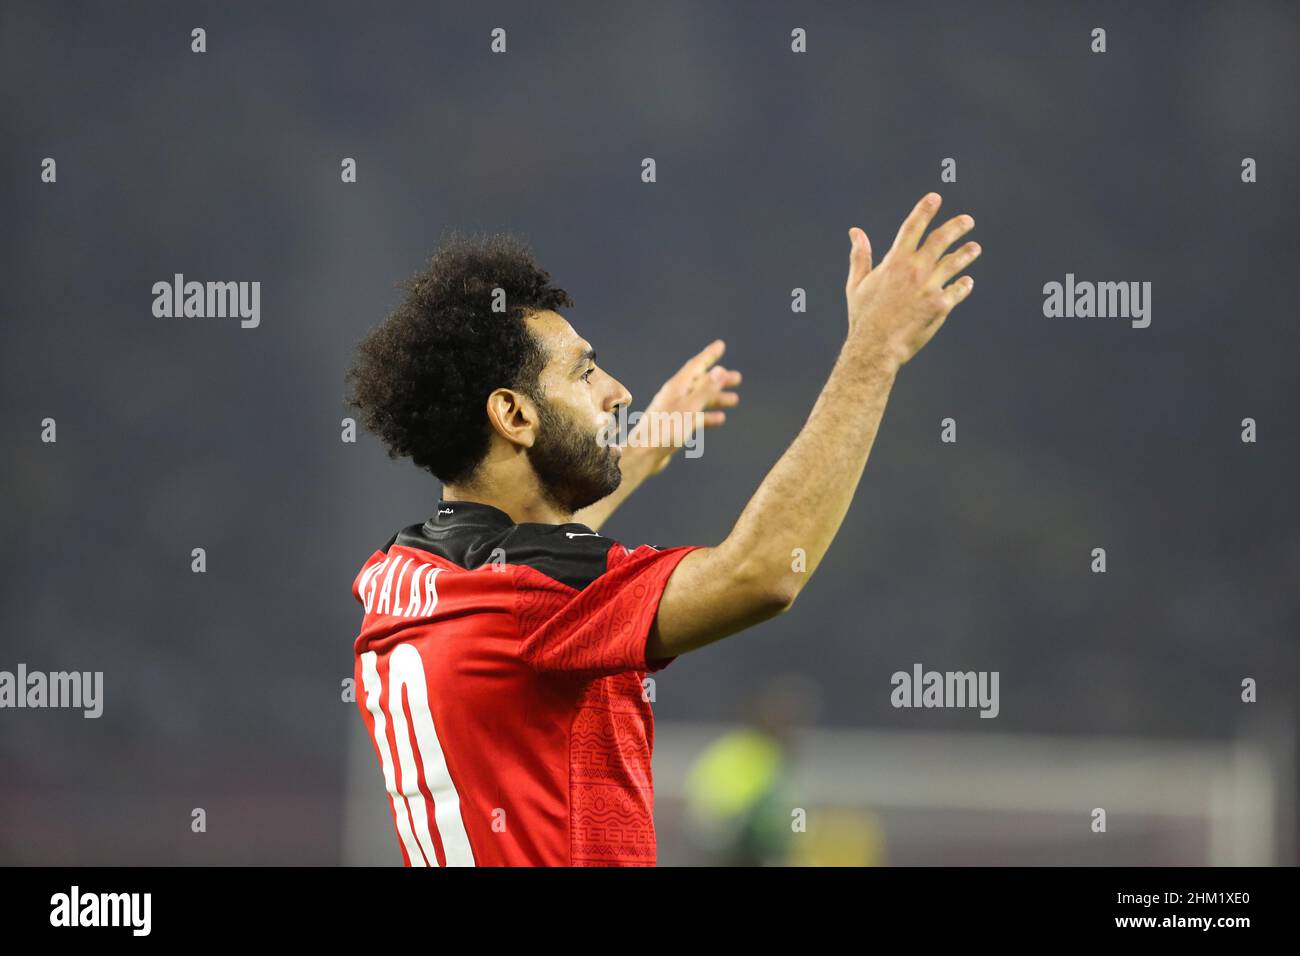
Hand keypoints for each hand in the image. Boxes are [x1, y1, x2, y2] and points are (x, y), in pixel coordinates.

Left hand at [632, 339, 741, 474]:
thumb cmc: (665, 430)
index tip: (720, 345)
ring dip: (716, 398)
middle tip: (737, 378)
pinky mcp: (675, 425)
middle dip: (719, 380)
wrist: (645, 454)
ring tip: (735, 400)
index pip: (696, 365)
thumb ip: (705, 390)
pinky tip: (720, 419)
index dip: (709, 355)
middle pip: (700, 382)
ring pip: (700, 400)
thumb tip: (719, 371)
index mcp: (677, 387)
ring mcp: (675, 410)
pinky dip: (708, 415)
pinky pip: (695, 416)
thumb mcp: (690, 408)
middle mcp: (675, 395)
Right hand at [845, 192, 980, 369]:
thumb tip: (855, 232)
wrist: (876, 347)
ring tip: (975, 248)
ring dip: (966, 253)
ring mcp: (930, 287)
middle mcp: (915, 270)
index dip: (924, 210)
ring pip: (955, 263)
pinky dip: (963, 285)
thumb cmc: (864, 316)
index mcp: (894, 262)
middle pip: (941, 240)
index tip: (935, 198)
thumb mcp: (857, 283)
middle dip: (956, 227)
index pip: (912, 227)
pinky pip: (958, 290)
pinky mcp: (941, 306)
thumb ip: (860, 255)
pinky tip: (966, 282)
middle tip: (967, 221)